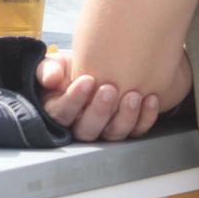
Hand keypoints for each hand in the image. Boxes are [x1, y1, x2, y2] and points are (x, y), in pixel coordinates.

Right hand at [35, 52, 160, 141]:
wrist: (92, 68)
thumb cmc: (69, 69)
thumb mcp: (54, 63)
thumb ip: (47, 69)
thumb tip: (50, 79)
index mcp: (58, 111)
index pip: (62, 113)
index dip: (74, 99)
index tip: (87, 80)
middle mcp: (80, 126)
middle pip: (88, 130)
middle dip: (101, 110)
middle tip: (110, 88)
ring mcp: (104, 129)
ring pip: (114, 133)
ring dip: (126, 116)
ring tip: (134, 95)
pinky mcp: (126, 128)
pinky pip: (137, 130)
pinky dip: (147, 117)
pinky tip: (151, 99)